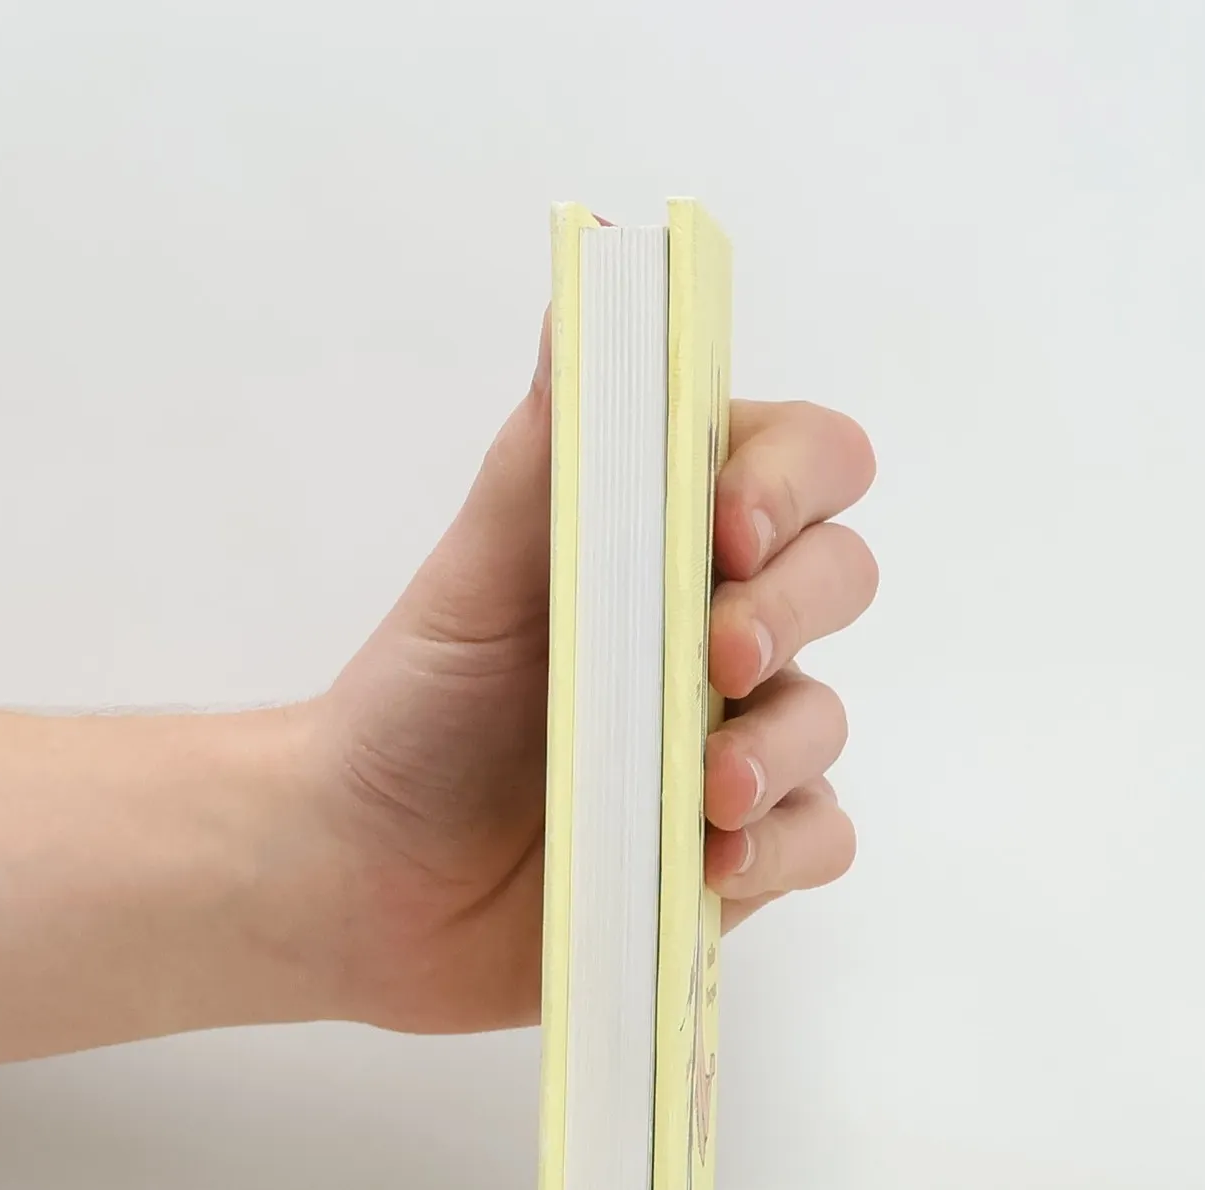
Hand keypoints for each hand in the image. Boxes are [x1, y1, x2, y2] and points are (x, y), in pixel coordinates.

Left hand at [306, 317, 877, 1033]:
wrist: (367, 872)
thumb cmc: (419, 705)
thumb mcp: (473, 575)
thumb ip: (548, 452)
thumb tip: (584, 302)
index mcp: (671, 534)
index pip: (800, 462)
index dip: (790, 481)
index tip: (726, 526)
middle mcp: (720, 626)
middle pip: (837, 577)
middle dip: (790, 610)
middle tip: (716, 657)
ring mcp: (737, 740)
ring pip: (827, 718)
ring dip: (780, 748)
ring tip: (706, 794)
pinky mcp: (738, 849)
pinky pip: (815, 839)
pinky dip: (778, 849)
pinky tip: (712, 862)